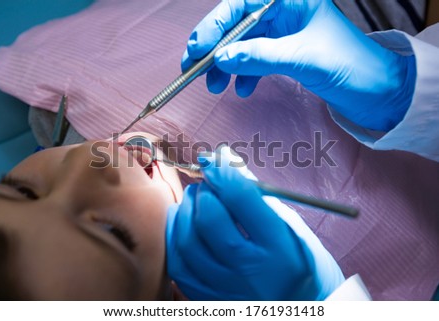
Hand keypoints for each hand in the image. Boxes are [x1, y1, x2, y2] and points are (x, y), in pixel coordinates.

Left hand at [166, 147, 343, 299]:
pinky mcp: (208, 299)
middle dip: (203, 193)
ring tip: (194, 200)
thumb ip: (258, 195)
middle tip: (207, 185)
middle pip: (209, 221)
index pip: (241, 199)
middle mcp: (251, 272)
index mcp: (280, 250)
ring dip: (184, 211)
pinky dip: (175, 236)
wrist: (298, 309)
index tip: (215, 164)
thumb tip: (225, 159)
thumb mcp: (290, 228)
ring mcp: (226, 289)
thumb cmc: (296, 264)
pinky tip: (182, 223)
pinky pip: (178, 264)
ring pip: (187, 242)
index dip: (222, 173)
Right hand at [182, 0, 415, 130]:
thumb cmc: (350, 66)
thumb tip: (220, 58)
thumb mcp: (301, 58)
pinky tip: (242, 90)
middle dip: (214, 47)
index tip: (197, 48)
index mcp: (291, 0)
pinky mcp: (285, 54)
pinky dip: (244, 75)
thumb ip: (259, 56)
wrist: (378, 92)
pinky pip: (255, 60)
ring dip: (225, 64)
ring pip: (242, 44)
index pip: (242, 5)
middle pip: (237, 24)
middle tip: (194, 67)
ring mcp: (284, 33)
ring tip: (215, 86)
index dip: (215, 24)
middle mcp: (284, 12)